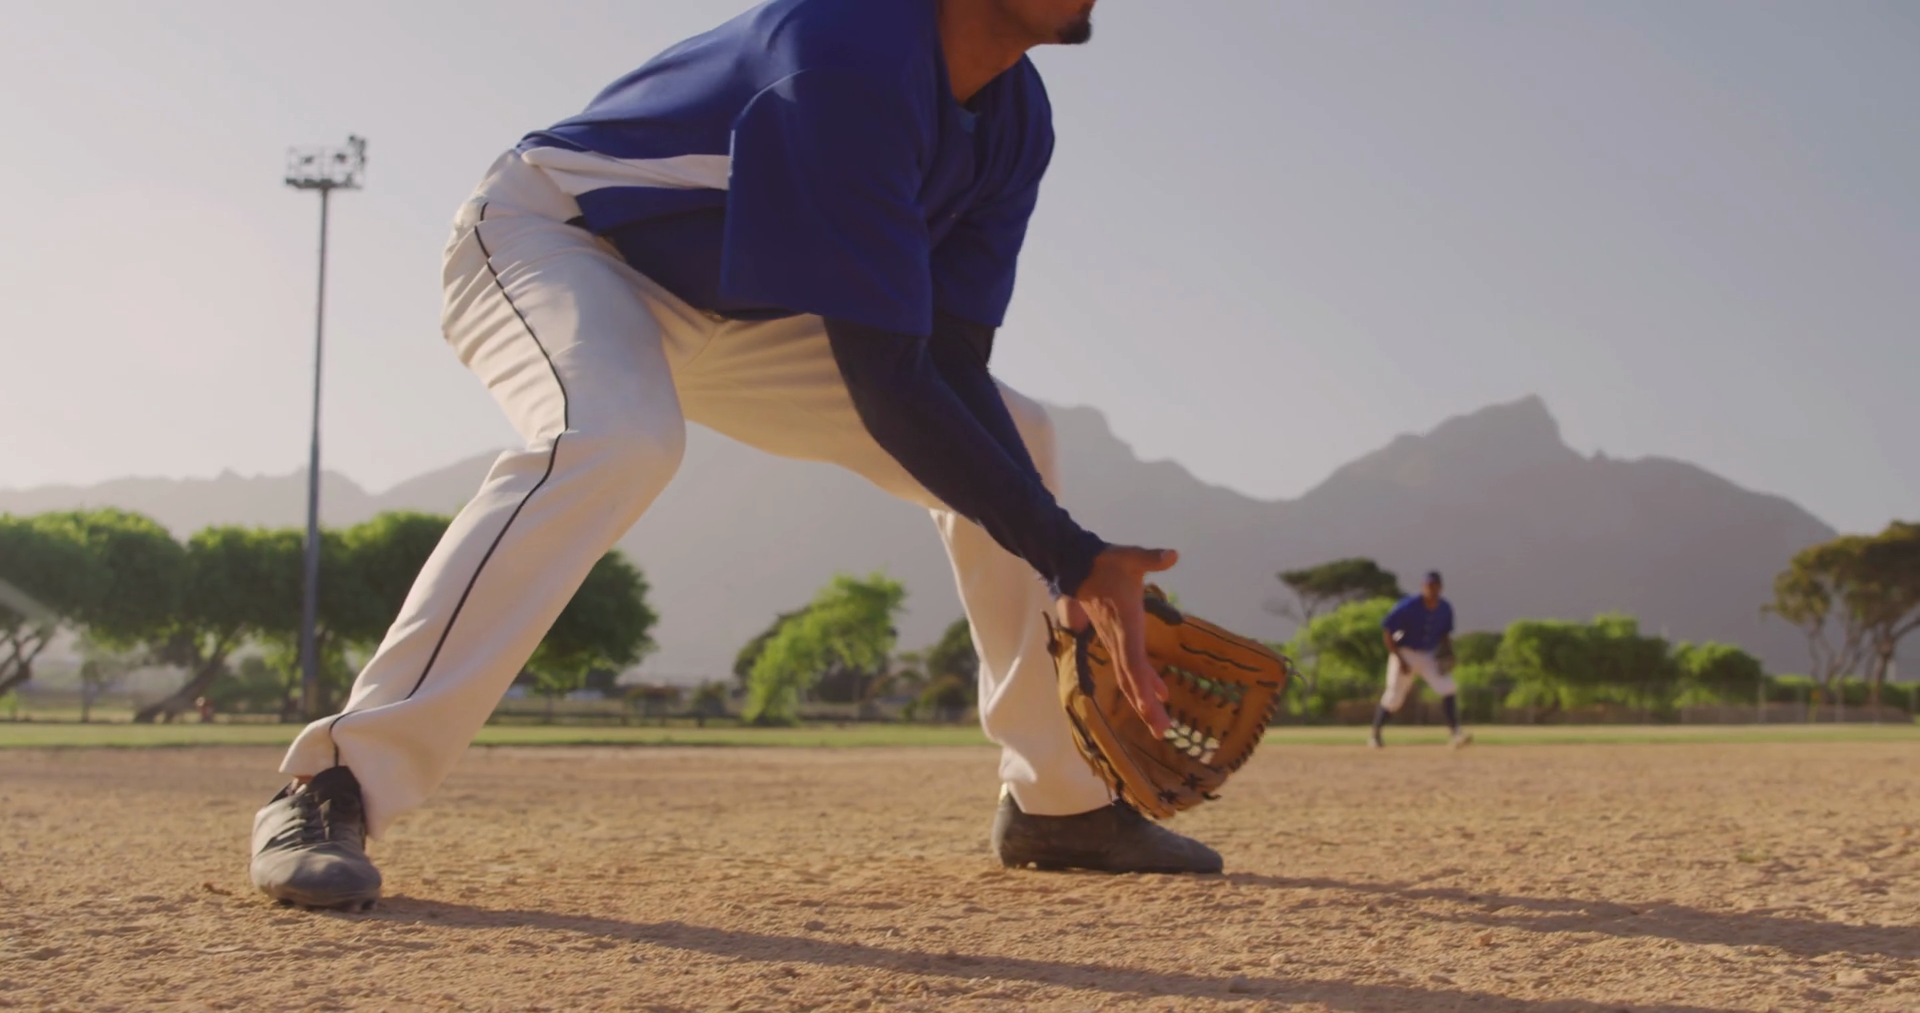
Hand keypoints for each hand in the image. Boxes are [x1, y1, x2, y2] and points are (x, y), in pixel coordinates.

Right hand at [1070, 545, 1179, 736]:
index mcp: (1124, 627)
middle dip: (1146, 707)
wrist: (1079, 564)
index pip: (1133, 664)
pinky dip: (1144, 683)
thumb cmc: (1107, 562)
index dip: (1143, 688)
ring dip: (1144, 701)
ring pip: (1129, 678)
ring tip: (1161, 724)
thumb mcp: (1131, 557)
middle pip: (1131, 681)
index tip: (1154, 709)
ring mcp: (1115, 643)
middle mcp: (1118, 641)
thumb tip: (1172, 555)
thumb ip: (1151, 558)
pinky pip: (1130, 668)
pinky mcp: (1116, 640)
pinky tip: (1161, 693)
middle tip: (1163, 730)